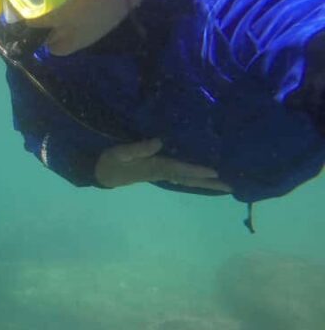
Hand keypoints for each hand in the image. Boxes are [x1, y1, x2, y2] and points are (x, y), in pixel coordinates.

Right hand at [94, 139, 231, 191]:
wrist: (99, 173)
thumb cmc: (109, 161)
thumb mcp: (120, 152)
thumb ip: (139, 148)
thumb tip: (160, 142)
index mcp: (153, 167)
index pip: (179, 169)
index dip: (196, 170)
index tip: (215, 172)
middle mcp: (160, 173)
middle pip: (188, 179)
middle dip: (208, 183)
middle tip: (230, 187)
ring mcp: (159, 174)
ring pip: (185, 179)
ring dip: (204, 183)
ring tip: (222, 184)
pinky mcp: (156, 172)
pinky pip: (179, 177)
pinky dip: (192, 178)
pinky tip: (200, 177)